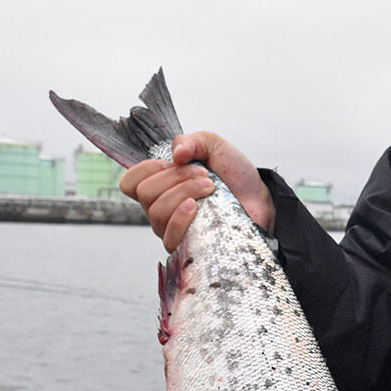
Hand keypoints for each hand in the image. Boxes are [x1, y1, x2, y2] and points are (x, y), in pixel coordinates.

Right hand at [120, 131, 275, 251]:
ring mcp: (173, 231)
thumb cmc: (234, 176)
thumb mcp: (213, 146)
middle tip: (204, 175)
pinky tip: (196, 207)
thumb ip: (191, 141)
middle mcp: (161, 210)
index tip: (178, 162)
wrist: (260, 200)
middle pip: (144, 194)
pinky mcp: (188, 248)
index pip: (130, 183)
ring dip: (184, 192)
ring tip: (209, 188)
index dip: (147, 169)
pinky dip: (180, 217)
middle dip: (175, 177)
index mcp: (161, 186)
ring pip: (156, 213)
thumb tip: (176, 154)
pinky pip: (169, 237)